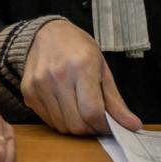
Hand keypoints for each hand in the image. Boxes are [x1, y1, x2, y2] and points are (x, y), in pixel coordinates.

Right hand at [20, 20, 141, 135]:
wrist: (47, 32)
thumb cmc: (78, 48)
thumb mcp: (102, 68)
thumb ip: (115, 100)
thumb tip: (133, 125)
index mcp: (81, 66)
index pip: (93, 112)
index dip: (104, 126)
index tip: (108, 126)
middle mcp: (57, 75)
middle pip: (77, 124)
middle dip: (90, 129)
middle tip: (95, 120)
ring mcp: (39, 84)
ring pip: (61, 126)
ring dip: (75, 126)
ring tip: (80, 111)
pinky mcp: (28, 91)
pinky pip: (48, 120)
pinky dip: (60, 120)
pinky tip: (64, 105)